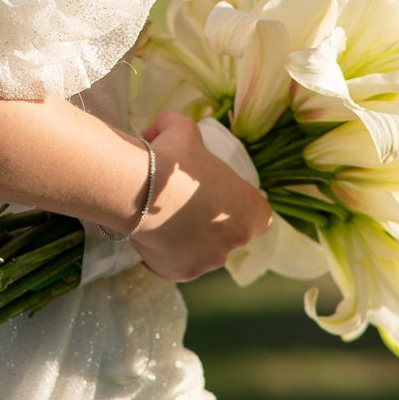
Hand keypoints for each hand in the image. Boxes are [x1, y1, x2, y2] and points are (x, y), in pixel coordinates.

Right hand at [130, 111, 271, 281]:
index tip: (219, 201)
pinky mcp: (182, 272)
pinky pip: (177, 264)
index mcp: (248, 208)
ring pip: (202, 252)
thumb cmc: (169, 159)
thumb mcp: (181, 130)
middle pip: (228, 235)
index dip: (240, 209)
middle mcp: (236, 239)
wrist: (138, 189)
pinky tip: (151, 235)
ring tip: (162, 220)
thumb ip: (180, 127)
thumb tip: (161, 128)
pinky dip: (165, 254)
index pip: (260, 216)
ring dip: (187, 240)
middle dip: (209, 225)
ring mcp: (209, 260)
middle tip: (182, 207)